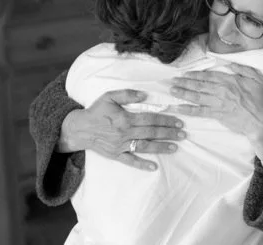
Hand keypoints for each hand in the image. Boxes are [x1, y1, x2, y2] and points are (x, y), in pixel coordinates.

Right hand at [60, 89, 185, 170]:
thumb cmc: (96, 111)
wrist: (79, 129)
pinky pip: (130, 161)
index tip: (179, 122)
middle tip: (183, 135)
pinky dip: (142, 164)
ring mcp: (120, 145)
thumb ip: (127, 94)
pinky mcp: (115, 155)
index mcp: (125, 118)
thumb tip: (145, 95)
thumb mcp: (109, 96)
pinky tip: (154, 167)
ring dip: (161, 147)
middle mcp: (124, 133)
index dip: (166, 120)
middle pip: (151, 132)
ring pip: (144, 146)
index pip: (150, 119)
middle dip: (169, 133)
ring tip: (175, 148)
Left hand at [168, 63, 262, 161]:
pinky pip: (199, 111)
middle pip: (199, 85)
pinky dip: (188, 109)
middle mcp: (221, 90)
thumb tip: (230, 63)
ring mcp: (218, 103)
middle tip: (173, 81)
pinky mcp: (217, 115)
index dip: (196, 74)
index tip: (185, 73)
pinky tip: (178, 107)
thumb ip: (243, 69)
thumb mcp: (257, 78)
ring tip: (172, 90)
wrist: (261, 121)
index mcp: (230, 80)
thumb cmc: (261, 100)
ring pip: (197, 97)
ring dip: (183, 93)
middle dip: (185, 82)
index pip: (209, 76)